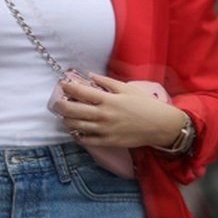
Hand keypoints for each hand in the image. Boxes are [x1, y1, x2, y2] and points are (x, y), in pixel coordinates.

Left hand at [55, 73, 185, 149]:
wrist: (160, 125)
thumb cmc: (145, 104)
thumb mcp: (127, 88)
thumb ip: (107, 82)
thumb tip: (90, 75)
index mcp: (108, 100)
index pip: (81, 93)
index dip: (68, 88)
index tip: (62, 85)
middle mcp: (103, 116)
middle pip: (73, 111)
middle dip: (61, 106)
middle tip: (57, 102)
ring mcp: (104, 130)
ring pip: (76, 126)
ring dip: (67, 120)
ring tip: (65, 116)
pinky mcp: (107, 142)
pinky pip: (86, 140)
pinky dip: (77, 135)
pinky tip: (76, 130)